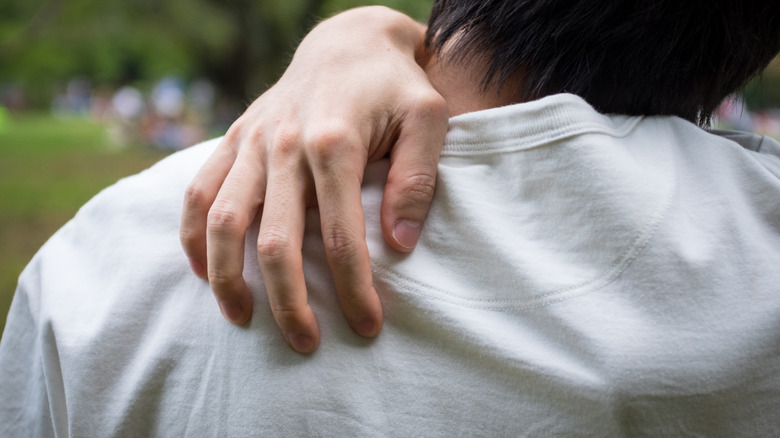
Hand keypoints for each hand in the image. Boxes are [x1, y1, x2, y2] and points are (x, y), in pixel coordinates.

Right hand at [179, 6, 447, 352]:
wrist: (348, 41)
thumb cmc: (394, 85)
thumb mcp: (429, 119)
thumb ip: (416, 180)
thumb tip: (399, 245)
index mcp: (336, 142)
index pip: (343, 236)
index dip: (355, 289)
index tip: (368, 326)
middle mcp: (285, 144)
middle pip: (275, 242)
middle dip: (289, 302)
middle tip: (307, 343)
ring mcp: (253, 142)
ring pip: (223, 221)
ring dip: (228, 278)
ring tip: (243, 320)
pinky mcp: (235, 139)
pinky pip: (199, 191)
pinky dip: (193, 236)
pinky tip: (205, 271)